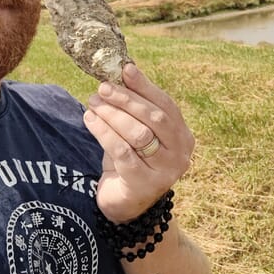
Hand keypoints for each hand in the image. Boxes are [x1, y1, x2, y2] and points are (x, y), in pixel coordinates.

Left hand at [83, 63, 193, 222]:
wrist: (125, 204)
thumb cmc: (131, 160)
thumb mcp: (136, 131)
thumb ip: (135, 107)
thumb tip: (123, 70)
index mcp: (183, 136)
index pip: (166, 105)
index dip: (146, 86)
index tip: (125, 69)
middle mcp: (180, 154)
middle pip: (155, 118)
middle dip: (126, 99)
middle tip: (103, 88)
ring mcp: (164, 171)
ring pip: (138, 134)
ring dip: (112, 114)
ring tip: (93, 103)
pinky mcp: (143, 184)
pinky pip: (122, 152)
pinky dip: (104, 132)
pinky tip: (90, 120)